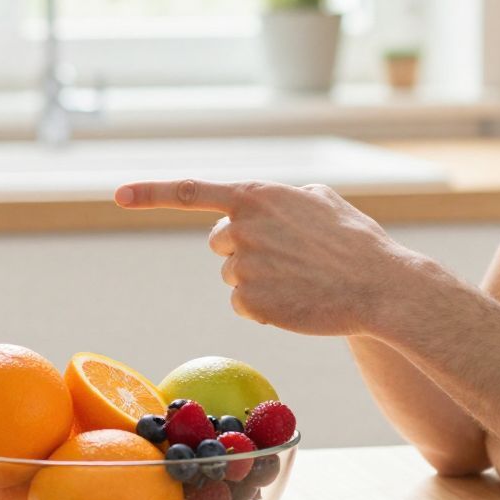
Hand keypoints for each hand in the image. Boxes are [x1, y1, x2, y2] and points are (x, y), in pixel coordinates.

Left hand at [112, 179, 432, 336]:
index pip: (191, 192)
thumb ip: (282, 197)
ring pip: (233, 277)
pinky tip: (296, 302)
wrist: (381, 287)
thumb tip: (262, 205)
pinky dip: (264, 307)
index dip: (150, 193)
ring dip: (259, 280)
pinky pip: (243, 305)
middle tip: (287, 257)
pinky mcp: (250, 301)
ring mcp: (243, 266)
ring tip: (301, 280)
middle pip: (219, 242)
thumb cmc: (357, 242)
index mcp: (256, 195)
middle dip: (243, 250)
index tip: (117, 195)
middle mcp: (242, 227)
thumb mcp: (321, 199)